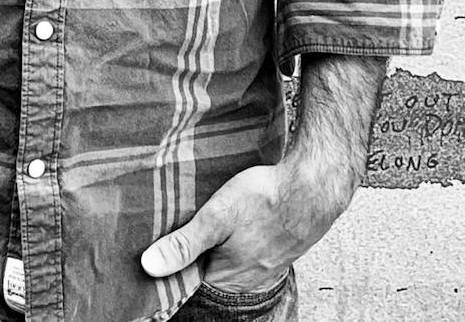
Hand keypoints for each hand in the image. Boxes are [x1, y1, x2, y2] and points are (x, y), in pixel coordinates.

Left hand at [140, 153, 354, 293]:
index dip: (175, 262)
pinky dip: (244, 238)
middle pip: (211, 270)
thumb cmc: (266, 198)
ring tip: (216, 222)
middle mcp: (247, 278)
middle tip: (189, 225)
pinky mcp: (281, 249)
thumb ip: (184, 243)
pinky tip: (245, 220)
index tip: (164, 246)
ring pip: (233, 259)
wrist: (314, 187)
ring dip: (223, 244)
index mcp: (227, 276)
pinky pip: (254, 250)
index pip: (190, 279)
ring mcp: (267, 266)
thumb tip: (150, 266)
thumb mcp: (217, 217)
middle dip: (199, 252)